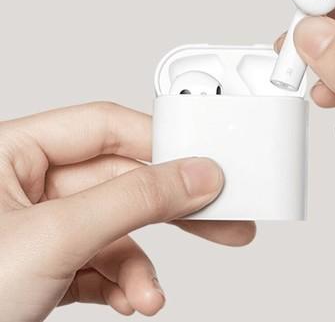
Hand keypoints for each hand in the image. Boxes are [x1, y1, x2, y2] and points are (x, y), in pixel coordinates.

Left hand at [0, 102, 254, 320]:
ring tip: (149, 294)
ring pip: (116, 229)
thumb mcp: (52, 238)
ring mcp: (40, 229)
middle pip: (120, 179)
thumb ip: (133, 200)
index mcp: (10, 153)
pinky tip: (130, 300)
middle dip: (170, 207)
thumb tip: (194, 176)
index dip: (157, 143)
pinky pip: (102, 262)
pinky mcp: (49, 267)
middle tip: (220, 217)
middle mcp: (27, 186)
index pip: (104, 127)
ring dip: (141, 263)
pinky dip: (123, 283)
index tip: (203, 165)